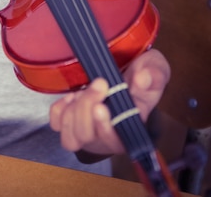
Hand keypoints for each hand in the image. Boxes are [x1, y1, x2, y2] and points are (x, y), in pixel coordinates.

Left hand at [49, 49, 169, 155]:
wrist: (124, 68)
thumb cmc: (140, 74)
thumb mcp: (155, 69)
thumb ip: (155, 74)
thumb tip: (143, 78)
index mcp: (130, 130)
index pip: (115, 142)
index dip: (104, 127)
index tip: (101, 107)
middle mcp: (105, 136)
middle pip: (86, 136)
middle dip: (88, 108)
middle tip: (99, 84)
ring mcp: (85, 130)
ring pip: (70, 136)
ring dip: (74, 111)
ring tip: (84, 89)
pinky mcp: (70, 120)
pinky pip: (57, 123)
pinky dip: (60, 110)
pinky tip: (72, 95)